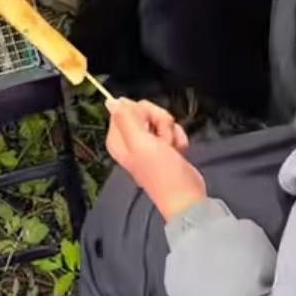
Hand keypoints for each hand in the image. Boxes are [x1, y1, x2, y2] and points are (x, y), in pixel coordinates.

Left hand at [106, 97, 205, 221]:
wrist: (186, 195)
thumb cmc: (162, 172)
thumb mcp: (140, 143)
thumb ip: (125, 119)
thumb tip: (109, 100)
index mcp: (118, 139)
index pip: (125, 108)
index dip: (142, 111)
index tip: (150, 124)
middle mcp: (129, 140)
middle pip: (143, 110)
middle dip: (158, 120)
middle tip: (162, 138)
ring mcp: (147, 143)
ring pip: (159, 119)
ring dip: (170, 130)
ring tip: (170, 148)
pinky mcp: (163, 146)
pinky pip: (170, 129)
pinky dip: (177, 137)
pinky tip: (178, 150)